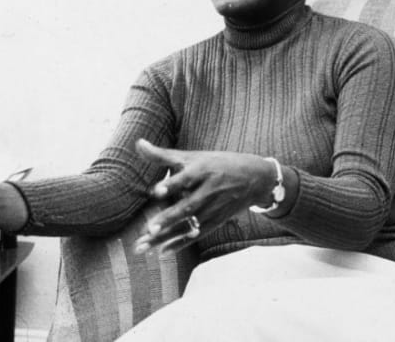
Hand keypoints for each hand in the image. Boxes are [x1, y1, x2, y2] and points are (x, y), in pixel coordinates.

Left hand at [133, 139, 274, 254]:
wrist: (255, 177)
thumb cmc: (217, 163)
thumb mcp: (192, 156)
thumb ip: (163, 155)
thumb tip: (138, 143)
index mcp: (202, 170)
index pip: (185, 178)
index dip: (172, 184)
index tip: (156, 191)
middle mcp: (208, 190)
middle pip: (187, 207)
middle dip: (168, 218)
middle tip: (149, 228)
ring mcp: (213, 208)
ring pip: (189, 224)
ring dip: (167, 236)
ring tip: (145, 244)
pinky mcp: (216, 221)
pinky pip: (197, 233)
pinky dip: (181, 243)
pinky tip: (163, 251)